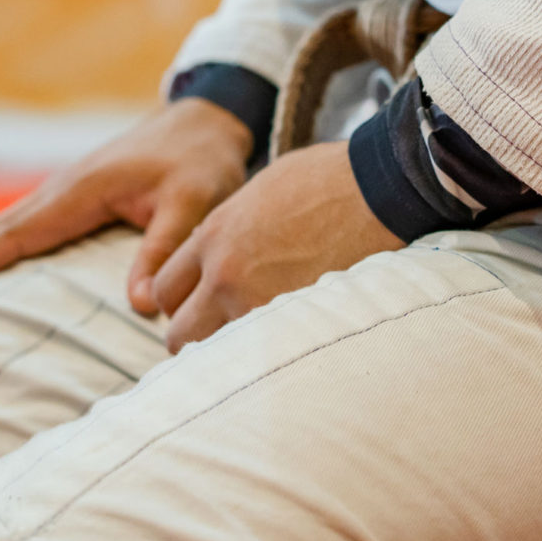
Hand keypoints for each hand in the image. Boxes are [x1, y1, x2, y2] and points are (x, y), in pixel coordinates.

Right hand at [0, 98, 252, 309]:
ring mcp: (62, 191)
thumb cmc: (201, 162)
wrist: (205, 119)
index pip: (16, 234)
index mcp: (80, 191)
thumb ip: (164, 250)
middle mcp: (60, 189)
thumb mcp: (194, 203)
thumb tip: (140, 307)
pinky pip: (19, 227)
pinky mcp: (71, 197)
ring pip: (0, 229)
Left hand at [152, 141, 399, 351]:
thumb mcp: (258, 193)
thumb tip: (219, 254)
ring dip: (229, 354)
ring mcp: (256, 303)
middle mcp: (224, 274)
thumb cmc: (326, 180)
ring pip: (214, 355)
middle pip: (178, 332)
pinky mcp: (293, 324)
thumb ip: (228, 230)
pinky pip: (260, 359)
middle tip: (221, 334)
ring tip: (254, 347)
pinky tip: (283, 350)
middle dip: (196, 337)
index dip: (181, 303)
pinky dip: (267, 360)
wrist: (376, 189)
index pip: (165, 289)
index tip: (201, 307)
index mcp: (213, 237)